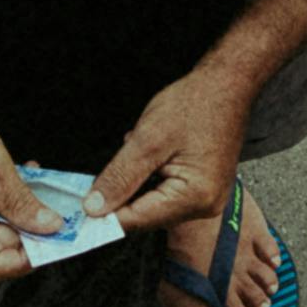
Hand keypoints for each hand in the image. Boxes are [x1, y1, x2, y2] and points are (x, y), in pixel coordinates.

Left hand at [82, 57, 258, 241]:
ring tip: (141, 148)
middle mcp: (204, 206)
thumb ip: (119, 177)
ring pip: (152, 205)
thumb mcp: (148, 139)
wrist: (227, 85)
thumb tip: (94, 207)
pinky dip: (149, 177)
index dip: (104, 215)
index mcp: (194, 198)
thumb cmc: (196, 104)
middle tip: (113, 163)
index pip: (137, 221)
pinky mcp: (202, 190)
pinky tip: (151, 153)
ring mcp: (205, 200)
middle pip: (145, 216)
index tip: (80, 207)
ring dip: (136, 182)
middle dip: (122, 193)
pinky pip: (165, 194)